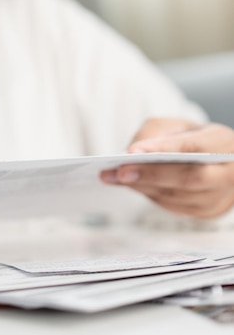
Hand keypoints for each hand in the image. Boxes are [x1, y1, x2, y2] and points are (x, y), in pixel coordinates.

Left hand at [100, 118, 233, 218]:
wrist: (210, 159)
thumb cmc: (188, 138)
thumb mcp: (173, 125)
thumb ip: (154, 133)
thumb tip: (132, 153)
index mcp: (227, 144)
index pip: (197, 147)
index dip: (164, 149)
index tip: (132, 151)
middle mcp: (229, 173)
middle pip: (191, 178)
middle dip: (151, 175)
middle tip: (119, 171)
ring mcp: (221, 196)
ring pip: (179, 196)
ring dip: (144, 187)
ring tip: (114, 177)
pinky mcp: (207, 212)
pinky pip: (174, 207)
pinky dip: (150, 195)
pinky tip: (131, 185)